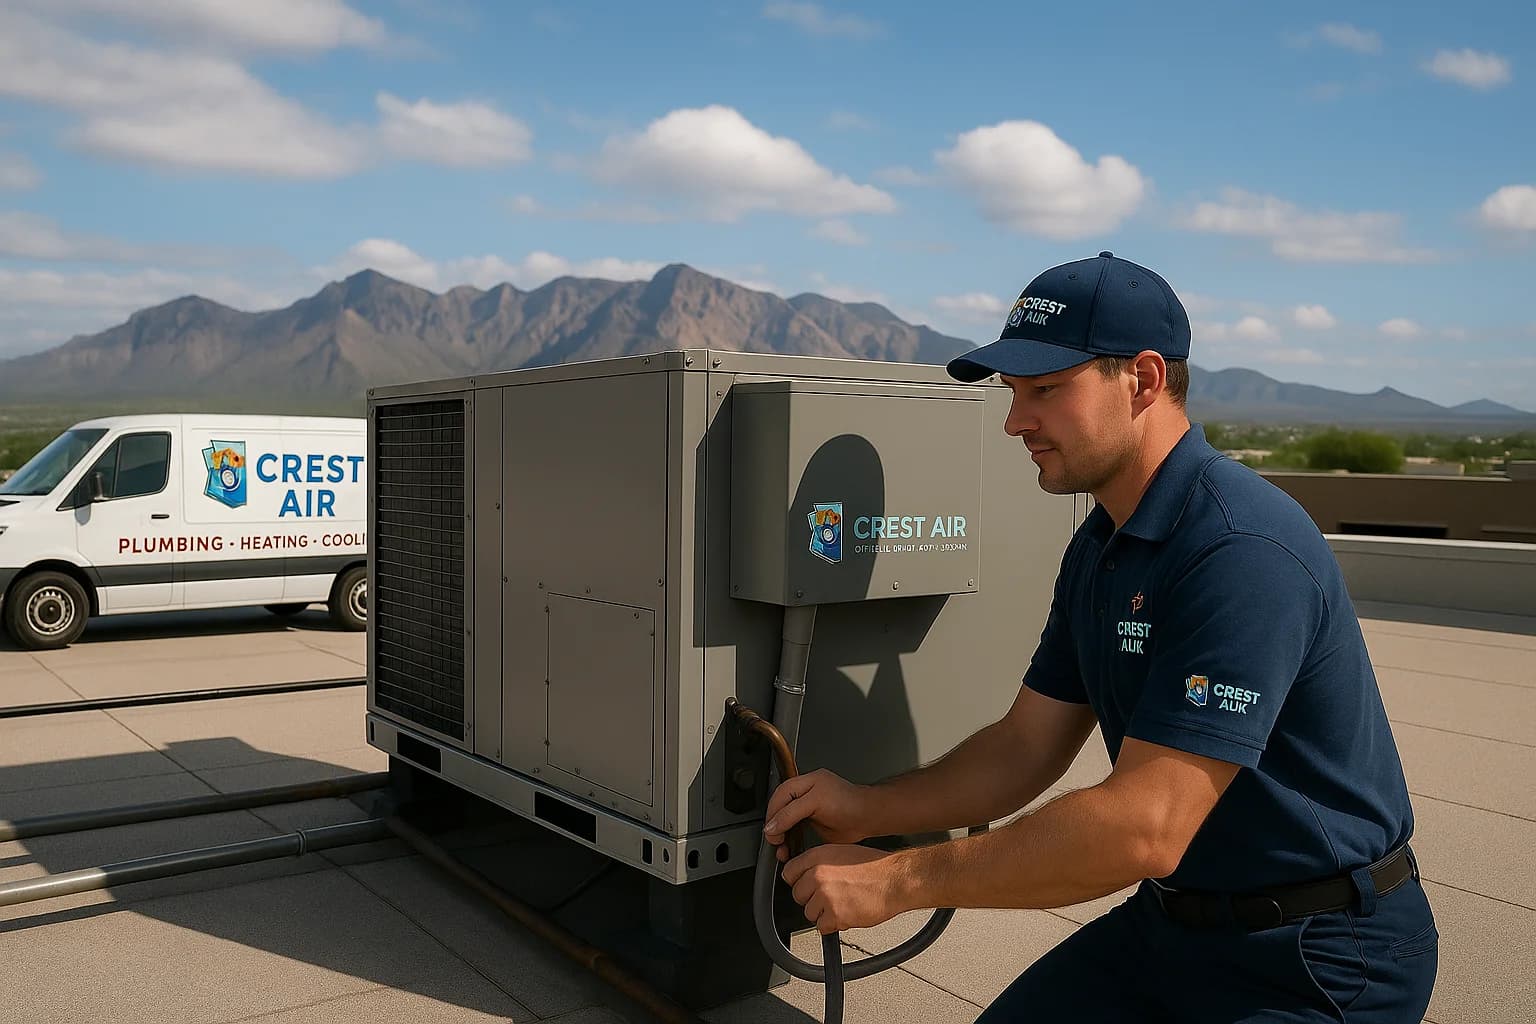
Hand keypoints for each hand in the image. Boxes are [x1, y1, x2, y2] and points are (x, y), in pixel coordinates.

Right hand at [763, 769, 872, 861]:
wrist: (869, 818)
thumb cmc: (850, 804)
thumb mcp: (816, 802)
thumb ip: (792, 812)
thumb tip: (772, 825)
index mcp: (805, 782)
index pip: (780, 796)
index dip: (773, 814)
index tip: (771, 832)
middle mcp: (805, 794)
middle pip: (780, 809)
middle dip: (774, 826)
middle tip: (775, 841)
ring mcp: (809, 809)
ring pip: (786, 822)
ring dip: (781, 836)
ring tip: (781, 849)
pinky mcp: (814, 823)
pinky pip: (796, 832)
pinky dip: (790, 841)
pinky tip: (789, 849)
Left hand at [781, 844, 907, 934]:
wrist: (895, 880)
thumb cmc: (874, 867)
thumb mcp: (841, 852)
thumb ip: (820, 862)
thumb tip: (806, 873)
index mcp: (818, 856)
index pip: (789, 872)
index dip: (798, 881)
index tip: (805, 886)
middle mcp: (818, 874)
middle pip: (797, 895)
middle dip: (811, 899)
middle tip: (829, 898)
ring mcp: (825, 895)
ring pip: (809, 913)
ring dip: (823, 913)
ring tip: (842, 905)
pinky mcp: (834, 915)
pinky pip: (822, 927)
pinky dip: (833, 925)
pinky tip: (846, 914)